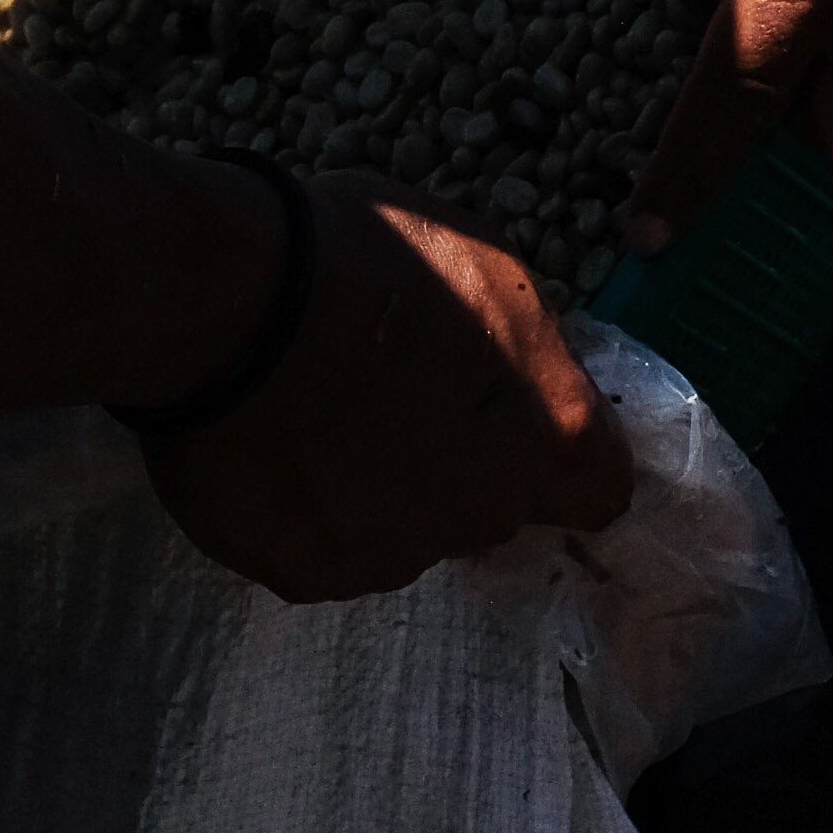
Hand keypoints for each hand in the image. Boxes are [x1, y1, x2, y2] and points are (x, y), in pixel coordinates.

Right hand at [139, 183, 633, 603]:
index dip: (561, 456)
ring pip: (403, 530)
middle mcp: (486, 510)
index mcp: (549, 430)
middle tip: (391, 395)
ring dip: (376, 488)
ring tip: (313, 414)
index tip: (517, 422)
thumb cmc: (364, 257)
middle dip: (455, 462)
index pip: (600, 486)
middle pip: (491, 504)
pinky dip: (303, 509)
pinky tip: (268, 446)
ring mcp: (396, 553)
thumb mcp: (481, 262)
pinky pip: (322, 546)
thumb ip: (517, 342)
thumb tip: (510, 373)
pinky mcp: (309, 576)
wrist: (232, 307)